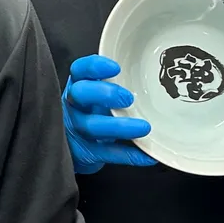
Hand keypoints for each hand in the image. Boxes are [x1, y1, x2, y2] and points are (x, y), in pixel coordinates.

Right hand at [63, 55, 157, 173]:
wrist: (74, 146)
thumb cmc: (92, 112)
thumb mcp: (96, 93)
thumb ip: (112, 81)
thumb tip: (150, 69)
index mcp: (78, 85)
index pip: (80, 70)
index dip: (94, 67)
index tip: (115, 67)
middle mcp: (74, 105)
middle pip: (80, 94)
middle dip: (104, 94)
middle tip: (128, 99)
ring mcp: (77, 129)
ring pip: (93, 126)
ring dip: (119, 127)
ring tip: (143, 128)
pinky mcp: (85, 153)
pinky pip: (108, 153)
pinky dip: (129, 155)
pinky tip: (148, 155)